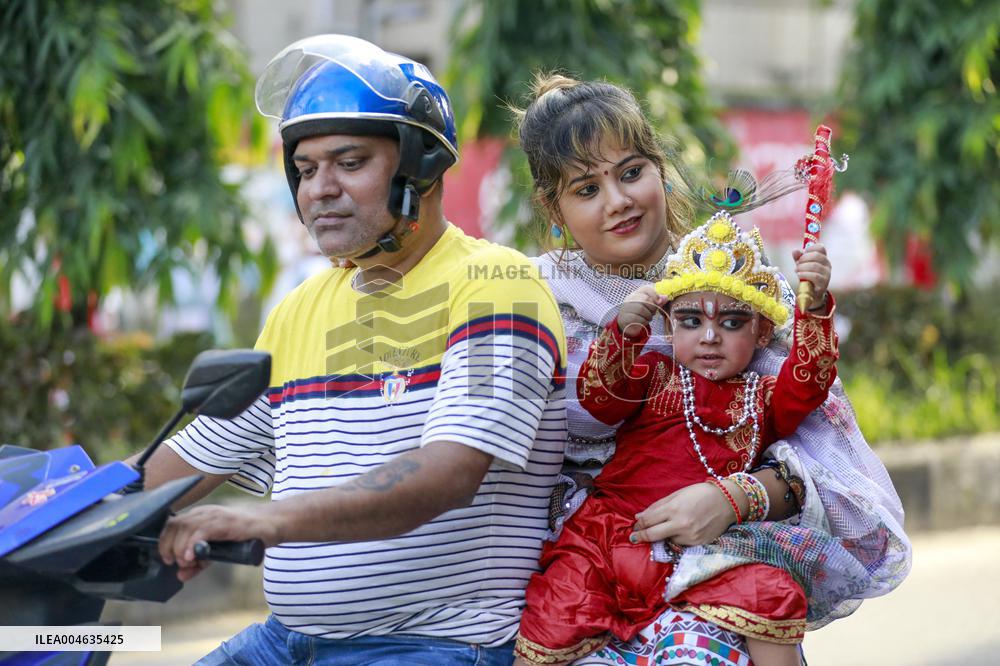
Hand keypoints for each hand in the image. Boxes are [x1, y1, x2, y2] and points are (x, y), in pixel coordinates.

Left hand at [158, 504, 279, 581]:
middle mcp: (203, 512)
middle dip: (168, 547)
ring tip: (187, 562)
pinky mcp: (225, 521)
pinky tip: (193, 556)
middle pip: (173, 526)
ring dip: (180, 548)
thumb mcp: (216, 552)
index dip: (164, 543)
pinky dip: (192, 544)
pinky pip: (202, 530)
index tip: (168, 560)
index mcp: (199, 516)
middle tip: (176, 563)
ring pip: (185, 528)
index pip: (171, 526)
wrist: (270, 525)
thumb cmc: (245, 537)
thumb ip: (198, 563)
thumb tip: (180, 575)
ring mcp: (214, 515)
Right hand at [617, 285, 666, 337]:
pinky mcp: (625, 317)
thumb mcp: (650, 305)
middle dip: (652, 307)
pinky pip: (637, 318)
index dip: (655, 294)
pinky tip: (643, 321)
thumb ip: (658, 301)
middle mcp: (630, 298)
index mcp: (637, 293)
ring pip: (641, 309)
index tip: (660, 302)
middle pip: (645, 299)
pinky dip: (643, 321)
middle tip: (653, 312)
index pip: (646, 289)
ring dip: (648, 315)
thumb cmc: (641, 312)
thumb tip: (665, 297)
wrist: (628, 323)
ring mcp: (626, 307)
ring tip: (648, 318)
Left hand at [630, 481, 737, 545]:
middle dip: (641, 536)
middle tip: (634, 537)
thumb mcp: (676, 495)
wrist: (727, 502)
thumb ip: (656, 507)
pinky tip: (684, 529)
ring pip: (667, 540)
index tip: (635, 527)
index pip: (649, 521)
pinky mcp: (698, 543)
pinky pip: (680, 543)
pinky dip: (678, 537)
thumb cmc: (700, 494)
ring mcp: (690, 536)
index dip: (639, 525)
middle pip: (653, 535)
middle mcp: (681, 524)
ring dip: (664, 535)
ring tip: (673, 525)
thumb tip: (638, 516)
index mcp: (673, 509)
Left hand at [792, 243, 831, 307]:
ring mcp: (827, 274)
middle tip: (797, 264)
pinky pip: (815, 276)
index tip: (802, 254)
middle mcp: (827, 264)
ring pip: (815, 266)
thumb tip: (795, 251)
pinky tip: (799, 275)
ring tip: (796, 270)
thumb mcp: (802, 265)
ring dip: (802, 267)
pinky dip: (804, 274)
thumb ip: (798, 258)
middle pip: (817, 255)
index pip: (820, 247)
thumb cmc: (807, 276)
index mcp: (823, 258)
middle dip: (803, 258)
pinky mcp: (824, 283)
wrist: (811, 293)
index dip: (810, 248)